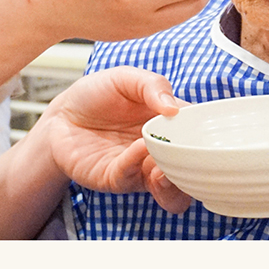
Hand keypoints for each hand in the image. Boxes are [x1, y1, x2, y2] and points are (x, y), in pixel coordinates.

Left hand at [34, 65, 191, 213]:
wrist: (61, 114)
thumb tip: (174, 108)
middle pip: (193, 170)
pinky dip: (138, 163)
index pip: (199, 136)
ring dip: (176, 182)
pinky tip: (139, 147)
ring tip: (169, 162)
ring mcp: (141, 168)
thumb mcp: (125, 78)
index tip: (206, 131)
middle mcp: (161, 151)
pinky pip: (133, 177)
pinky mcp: (117, 179)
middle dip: (197, 168)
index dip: (207, 137)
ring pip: (171, 191)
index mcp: (169, 125)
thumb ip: (152, 85)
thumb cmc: (96, 94)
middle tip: (191, 151)